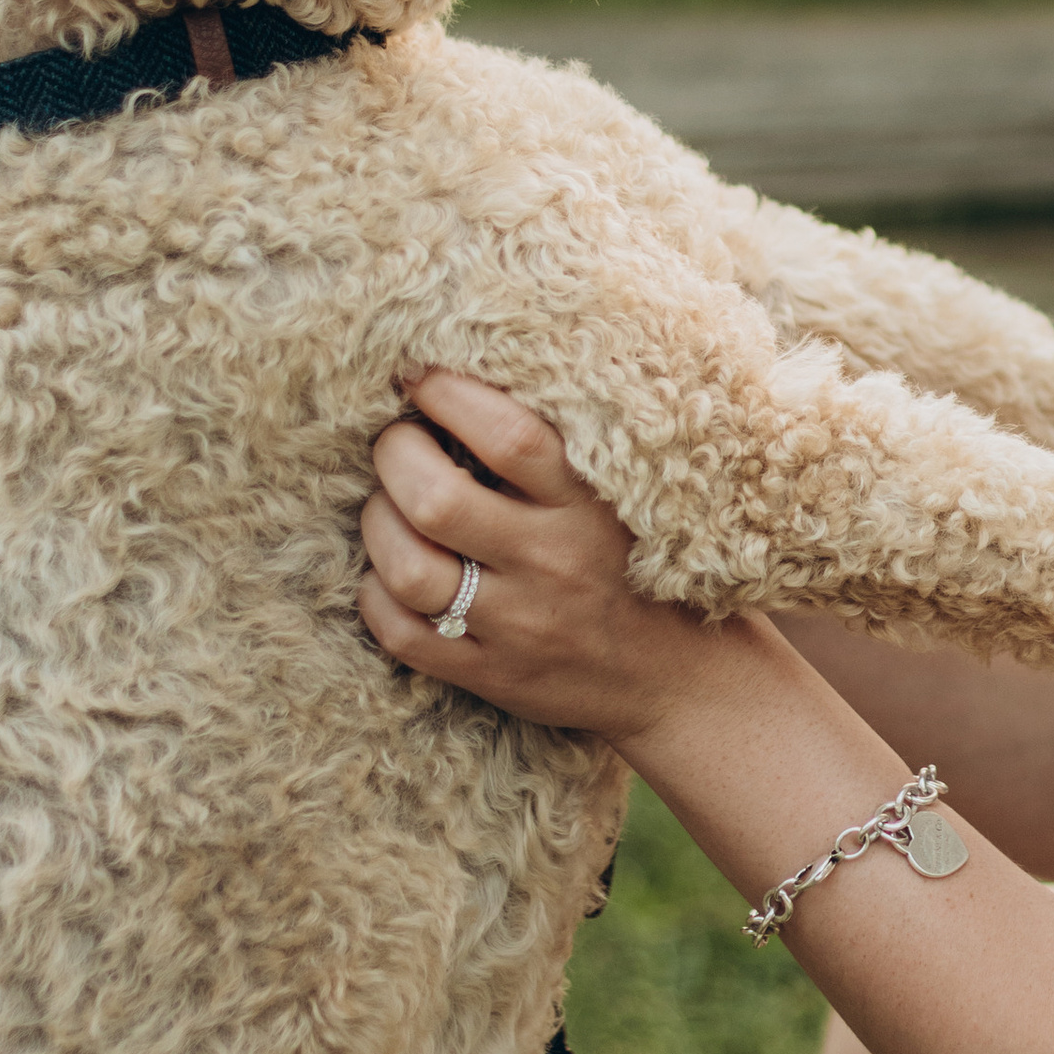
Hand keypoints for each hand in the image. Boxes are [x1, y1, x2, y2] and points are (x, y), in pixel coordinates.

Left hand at [359, 369, 727, 742]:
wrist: (677, 677)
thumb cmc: (636, 566)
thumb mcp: (616, 497)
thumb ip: (553, 451)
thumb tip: (460, 388)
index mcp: (588, 506)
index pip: (508, 438)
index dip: (448, 395)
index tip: (419, 375)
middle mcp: (552, 563)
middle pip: (437, 501)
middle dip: (396, 456)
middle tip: (398, 443)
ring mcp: (519, 626)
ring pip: (408, 569)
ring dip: (379, 524)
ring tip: (389, 507)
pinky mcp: (493, 675)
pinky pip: (402, 635)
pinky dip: (377, 595)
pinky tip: (391, 573)